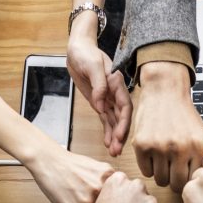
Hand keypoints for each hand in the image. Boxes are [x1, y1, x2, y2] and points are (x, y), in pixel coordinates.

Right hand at [27, 144, 113, 202]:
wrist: (50, 162)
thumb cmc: (72, 165)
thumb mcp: (98, 168)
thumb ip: (111, 182)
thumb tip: (122, 198)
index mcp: (109, 178)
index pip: (116, 199)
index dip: (108, 199)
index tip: (103, 198)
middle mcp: (99, 190)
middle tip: (85, 194)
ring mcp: (87, 202)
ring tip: (75, 195)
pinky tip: (69, 202)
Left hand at [67, 16, 131, 155]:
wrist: (77, 50)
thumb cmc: (85, 53)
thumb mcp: (92, 66)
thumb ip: (99, 85)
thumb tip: (101, 105)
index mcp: (117, 83)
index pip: (125, 106)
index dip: (124, 122)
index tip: (119, 136)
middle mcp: (115, 93)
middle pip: (121, 118)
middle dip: (120, 135)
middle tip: (117, 150)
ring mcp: (108, 99)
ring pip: (114, 122)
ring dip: (115, 137)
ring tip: (114, 153)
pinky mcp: (100, 103)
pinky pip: (106, 120)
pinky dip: (107, 132)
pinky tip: (108, 144)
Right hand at [133, 61, 202, 192]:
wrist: (165, 91)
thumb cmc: (184, 117)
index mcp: (198, 146)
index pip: (194, 181)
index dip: (190, 181)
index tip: (186, 175)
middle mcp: (180, 148)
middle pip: (177, 185)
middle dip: (175, 181)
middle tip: (174, 172)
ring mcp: (159, 147)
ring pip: (160, 181)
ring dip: (162, 174)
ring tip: (164, 162)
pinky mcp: (142, 145)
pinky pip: (146, 172)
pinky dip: (149, 167)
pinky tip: (154, 155)